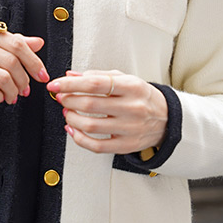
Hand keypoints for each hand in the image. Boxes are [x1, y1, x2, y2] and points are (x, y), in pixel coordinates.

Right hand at [0, 19, 47, 104]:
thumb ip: (13, 43)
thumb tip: (38, 43)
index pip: (16, 43)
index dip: (33, 62)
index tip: (41, 75)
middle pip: (11, 62)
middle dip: (24, 80)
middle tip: (25, 90)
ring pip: (1, 77)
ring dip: (13, 91)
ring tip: (12, 96)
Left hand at [48, 69, 167, 154]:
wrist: (166, 119)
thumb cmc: (143, 97)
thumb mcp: (125, 79)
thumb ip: (98, 76)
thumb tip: (70, 76)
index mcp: (132, 87)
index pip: (95, 84)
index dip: (70, 84)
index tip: (56, 85)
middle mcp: (132, 108)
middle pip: (90, 105)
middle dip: (68, 100)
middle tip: (62, 98)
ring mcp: (130, 129)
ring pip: (91, 126)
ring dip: (72, 118)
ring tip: (68, 112)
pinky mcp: (126, 145)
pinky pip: (97, 146)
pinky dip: (79, 139)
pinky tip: (74, 130)